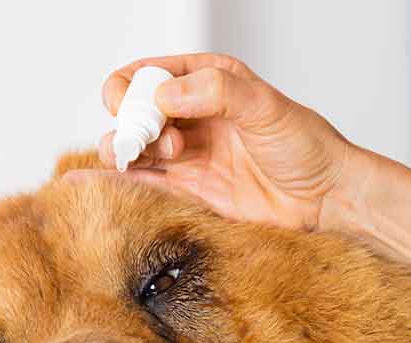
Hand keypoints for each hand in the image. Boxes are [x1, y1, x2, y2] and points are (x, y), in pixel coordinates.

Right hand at [82, 52, 374, 231]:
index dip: (132, 89)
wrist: (325, 198)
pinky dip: (115, 184)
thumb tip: (163, 97)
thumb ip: (217, 92)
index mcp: (207, 81)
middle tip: (160, 144)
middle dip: (131, 124)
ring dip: (124, 152)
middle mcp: (192, 116)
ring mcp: (188, 155)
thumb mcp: (265, 107)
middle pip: (133, 113)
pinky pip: (144, 184)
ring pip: (133, 148)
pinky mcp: (189, 191)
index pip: (148, 75)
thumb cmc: (306, 147)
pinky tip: (85, 185)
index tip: (141, 110)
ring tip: (144, 161)